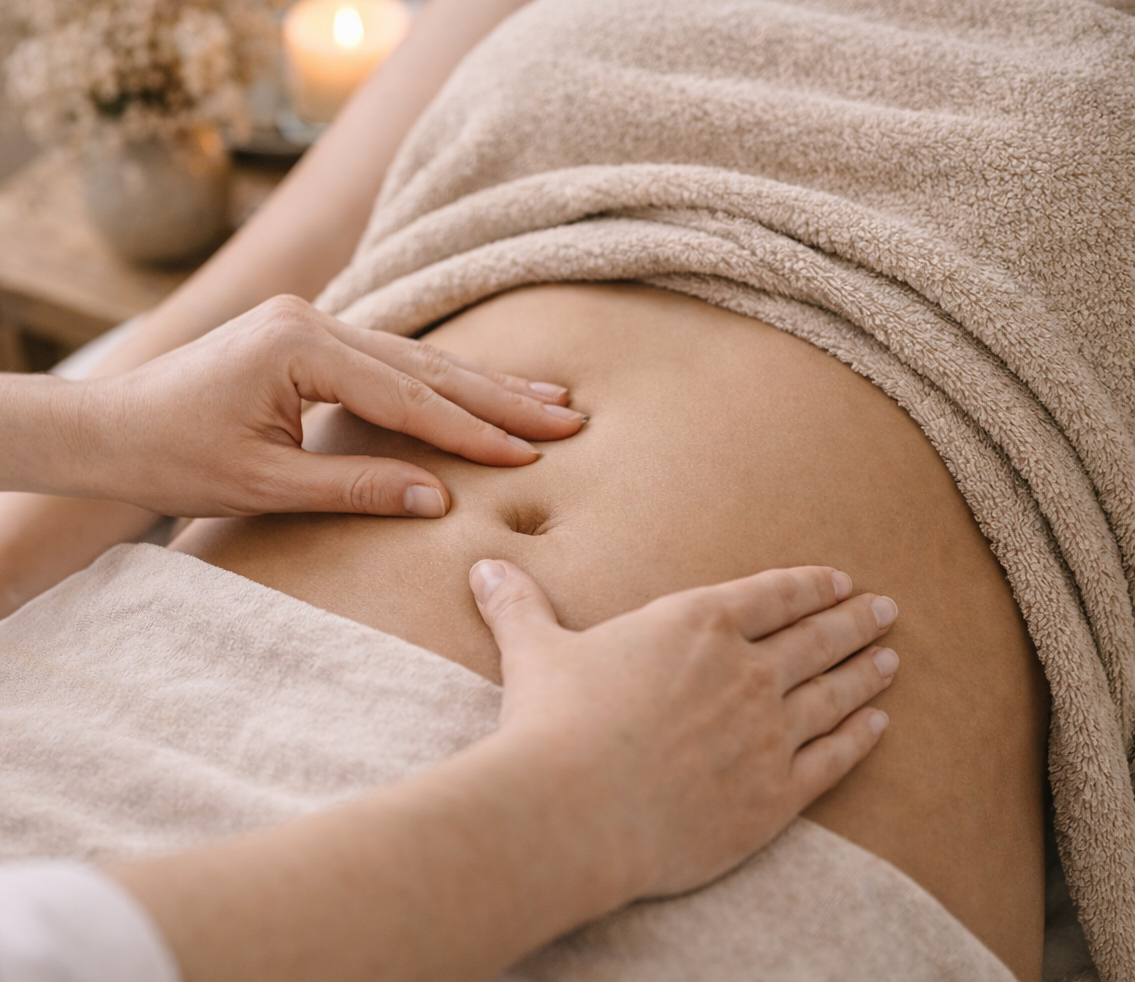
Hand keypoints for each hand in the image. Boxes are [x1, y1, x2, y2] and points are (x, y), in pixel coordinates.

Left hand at [69, 296, 585, 517]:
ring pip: (411, 356)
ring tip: (545, 399)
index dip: (473, 431)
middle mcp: (308, 319)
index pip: (408, 396)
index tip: (533, 454)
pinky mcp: (302, 334)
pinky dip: (434, 379)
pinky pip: (385, 357)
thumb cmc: (172, 459)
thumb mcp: (265, 485)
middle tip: (568, 417)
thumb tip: (439, 499)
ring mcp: (306, 320)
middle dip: (498, 397)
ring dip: (477, 382)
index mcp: (298, 347)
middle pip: (423, 364)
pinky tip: (478, 388)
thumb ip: (355, 485)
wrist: (107, 429)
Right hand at [469, 560, 897, 903]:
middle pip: (816, 638)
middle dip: (853, 619)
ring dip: (866, 673)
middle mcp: (745, 670)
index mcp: (695, 622)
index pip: (771, 594)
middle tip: (884, 608)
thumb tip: (484, 565)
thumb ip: (520, 606)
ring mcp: (768, 732)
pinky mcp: (775, 794)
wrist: (572, 808)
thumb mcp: (534, 650)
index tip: (836, 579)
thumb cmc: (552, 721)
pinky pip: (833, 759)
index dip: (808, 584)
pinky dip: (860, 739)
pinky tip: (878, 727)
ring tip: (890, 659)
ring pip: (835, 694)